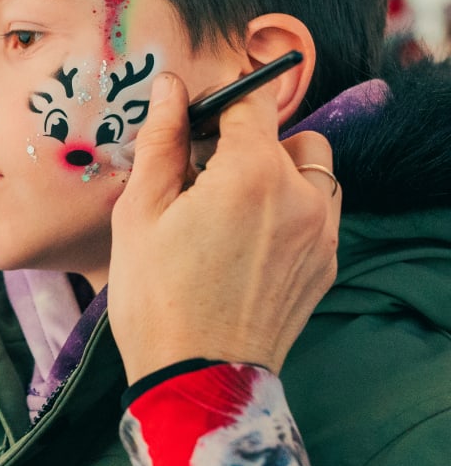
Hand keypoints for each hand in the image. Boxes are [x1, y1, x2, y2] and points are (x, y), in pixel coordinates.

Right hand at [108, 71, 340, 383]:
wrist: (196, 377)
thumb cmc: (156, 298)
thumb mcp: (139, 213)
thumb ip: (161, 140)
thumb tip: (171, 88)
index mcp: (250, 173)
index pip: (249, 100)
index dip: (216, 102)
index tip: (191, 123)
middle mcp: (300, 194)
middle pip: (282, 134)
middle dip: (242, 145)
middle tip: (198, 183)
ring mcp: (321, 232)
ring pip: (310, 170)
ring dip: (276, 173)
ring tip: (230, 211)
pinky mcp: (326, 263)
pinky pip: (318, 213)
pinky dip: (289, 211)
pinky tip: (246, 244)